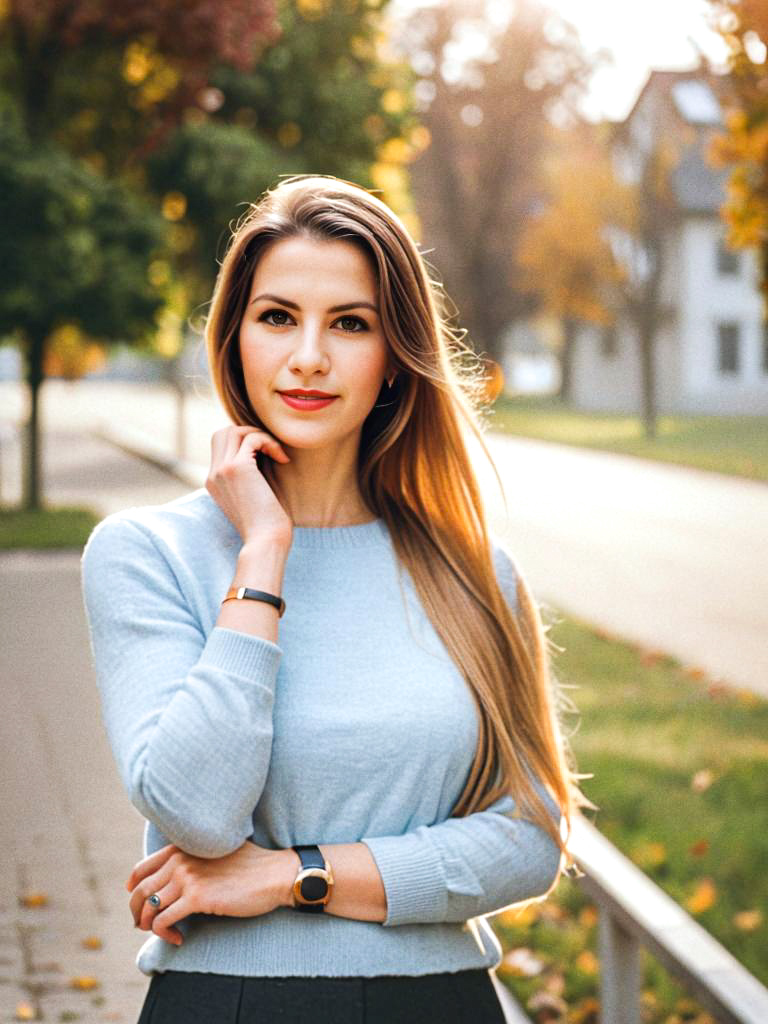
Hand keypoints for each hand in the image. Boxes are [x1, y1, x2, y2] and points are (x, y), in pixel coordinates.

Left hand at [125, 841, 297, 945]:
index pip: (142, 868)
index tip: (138, 903)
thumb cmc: (249, 867)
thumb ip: (193, 859)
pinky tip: (179, 938)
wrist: (274, 874)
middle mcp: (181, 859)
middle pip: (140, 891)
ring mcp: (188, 877)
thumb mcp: (215, 853)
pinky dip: (165, 934)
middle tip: (144, 926)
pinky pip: (164, 920)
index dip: (133, 889)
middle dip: (137, 913)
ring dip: (150, 926)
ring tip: (164, 933)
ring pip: (149, 908)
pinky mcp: (197, 897)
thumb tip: (173, 881)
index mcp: (183, 846)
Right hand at [206, 425, 292, 546]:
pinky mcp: (236, 468)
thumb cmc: (267, 525)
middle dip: (249, 433)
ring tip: (277, 453)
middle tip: (271, 450)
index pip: (221, 446)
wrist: (266, 542)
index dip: (245, 443)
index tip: (267, 456)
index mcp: (215, 482)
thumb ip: (252, 476)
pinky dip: (270, 442)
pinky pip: (252, 439)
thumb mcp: (254, 496)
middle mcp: (213, 474)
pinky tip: (283, 460)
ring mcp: (222, 470)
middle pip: (223, 433)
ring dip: (259, 435)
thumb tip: (265, 453)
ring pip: (234, 430)